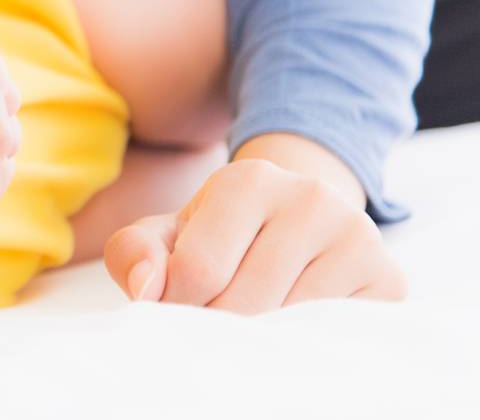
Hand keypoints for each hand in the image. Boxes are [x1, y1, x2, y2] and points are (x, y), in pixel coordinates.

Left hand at [104, 157, 405, 312]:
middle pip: (244, 302)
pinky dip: (304, 345)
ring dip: (260, 338)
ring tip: (252, 322)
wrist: (300, 222)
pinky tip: (291, 332)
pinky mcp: (389, 278)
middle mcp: (310, 198)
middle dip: (217, 325)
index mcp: (248, 180)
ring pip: (290, 323)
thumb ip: (135, 252)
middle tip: (214, 323)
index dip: (178, 305)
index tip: (179, 308)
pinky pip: (334, 335)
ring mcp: (357, 236)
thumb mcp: (168, 234)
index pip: (197, 271)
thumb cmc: (220, 237)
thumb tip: (146, 290)